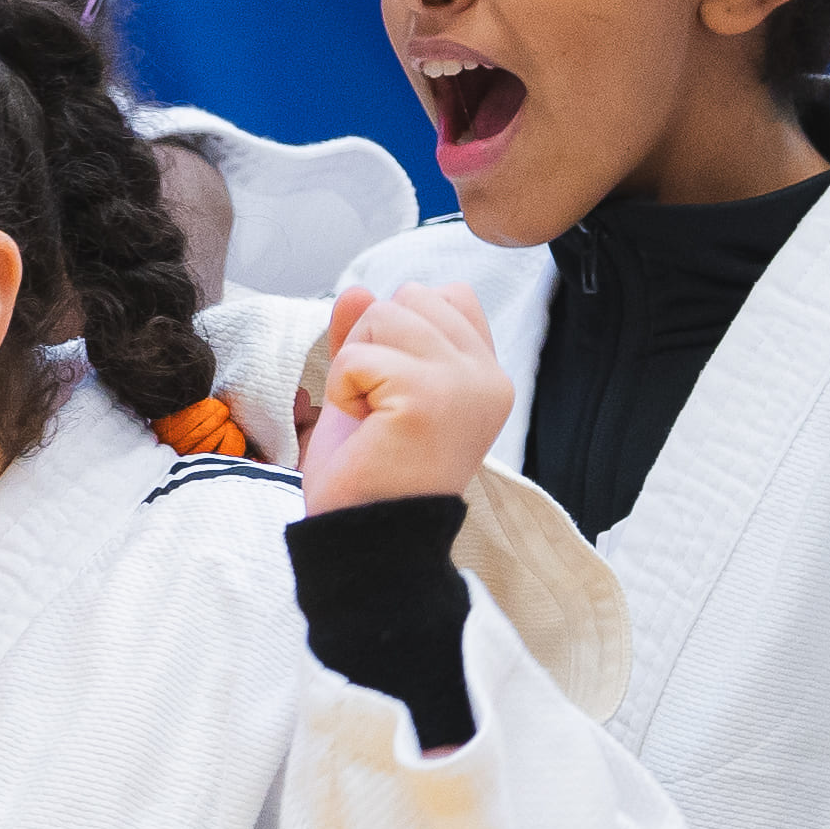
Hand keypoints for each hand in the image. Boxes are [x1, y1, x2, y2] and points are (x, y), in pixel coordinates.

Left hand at [298, 281, 515, 515]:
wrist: (369, 538)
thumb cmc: (373, 473)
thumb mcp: (369, 390)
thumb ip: (367, 336)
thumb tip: (357, 290)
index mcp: (485, 374)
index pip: (449, 296)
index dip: (402, 331)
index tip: (396, 390)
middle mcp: (486, 375)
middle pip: (410, 297)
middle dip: (374, 344)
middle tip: (380, 409)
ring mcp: (462, 383)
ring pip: (383, 314)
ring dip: (356, 367)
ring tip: (372, 418)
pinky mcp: (426, 396)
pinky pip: (356, 356)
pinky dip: (343, 390)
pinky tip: (364, 429)